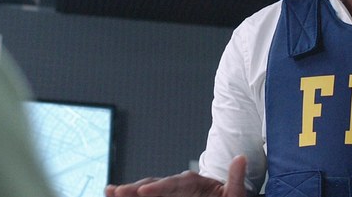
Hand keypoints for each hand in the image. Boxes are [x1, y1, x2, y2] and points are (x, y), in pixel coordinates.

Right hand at [105, 155, 247, 196]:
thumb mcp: (235, 192)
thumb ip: (236, 178)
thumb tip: (242, 158)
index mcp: (194, 181)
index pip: (174, 183)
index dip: (158, 187)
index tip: (144, 191)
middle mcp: (178, 184)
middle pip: (154, 185)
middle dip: (134, 188)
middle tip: (115, 191)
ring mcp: (169, 192)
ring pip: (145, 190)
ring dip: (128, 191)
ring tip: (109, 191)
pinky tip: (114, 196)